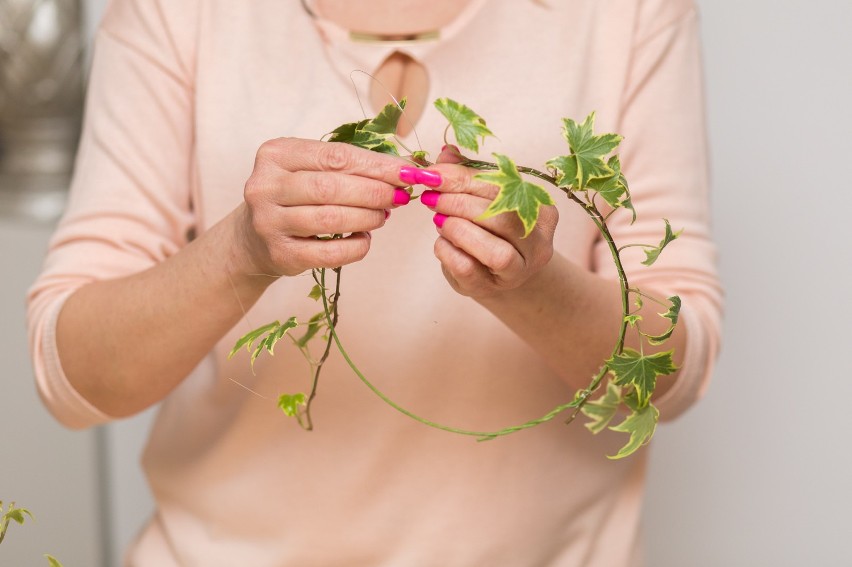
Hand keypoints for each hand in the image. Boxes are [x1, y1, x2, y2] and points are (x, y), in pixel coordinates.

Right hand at [240, 137, 411, 276]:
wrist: (253, 238)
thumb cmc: (294, 196)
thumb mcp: (311, 169)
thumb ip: (350, 165)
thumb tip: (406, 167)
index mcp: (276, 154)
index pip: (335, 157)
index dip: (376, 166)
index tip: (408, 171)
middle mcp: (266, 186)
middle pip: (331, 188)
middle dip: (375, 192)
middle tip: (399, 197)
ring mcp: (269, 222)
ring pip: (331, 219)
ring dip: (367, 218)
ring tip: (383, 216)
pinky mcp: (280, 254)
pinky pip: (329, 254)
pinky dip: (356, 247)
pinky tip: (364, 239)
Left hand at [416, 146, 558, 297]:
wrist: (497, 274)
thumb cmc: (491, 230)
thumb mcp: (483, 199)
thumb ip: (468, 175)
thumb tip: (447, 152)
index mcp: (541, 209)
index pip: (504, 187)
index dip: (464, 178)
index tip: (433, 172)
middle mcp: (538, 242)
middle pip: (503, 218)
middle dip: (460, 203)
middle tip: (431, 196)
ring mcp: (519, 270)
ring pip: (496, 252)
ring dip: (460, 231)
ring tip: (438, 219)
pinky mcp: (492, 288)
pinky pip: (470, 270)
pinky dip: (448, 253)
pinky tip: (440, 242)